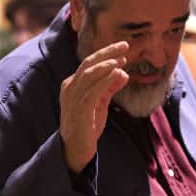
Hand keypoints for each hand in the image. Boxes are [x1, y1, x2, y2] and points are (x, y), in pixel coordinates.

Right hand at [59, 41, 129, 173]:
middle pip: (88, 63)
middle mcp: (70, 88)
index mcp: (73, 84)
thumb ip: (109, 87)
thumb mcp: (100, 103)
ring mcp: (73, 98)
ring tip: (122, 58)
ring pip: (89, 74)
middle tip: (125, 45)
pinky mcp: (80, 110)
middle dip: (107, 52)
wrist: (75, 151)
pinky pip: (93, 91)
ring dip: (107, 64)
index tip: (123, 49)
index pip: (89, 63)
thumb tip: (123, 72)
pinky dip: (105, 80)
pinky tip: (118, 73)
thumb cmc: (87, 126)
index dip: (106, 54)